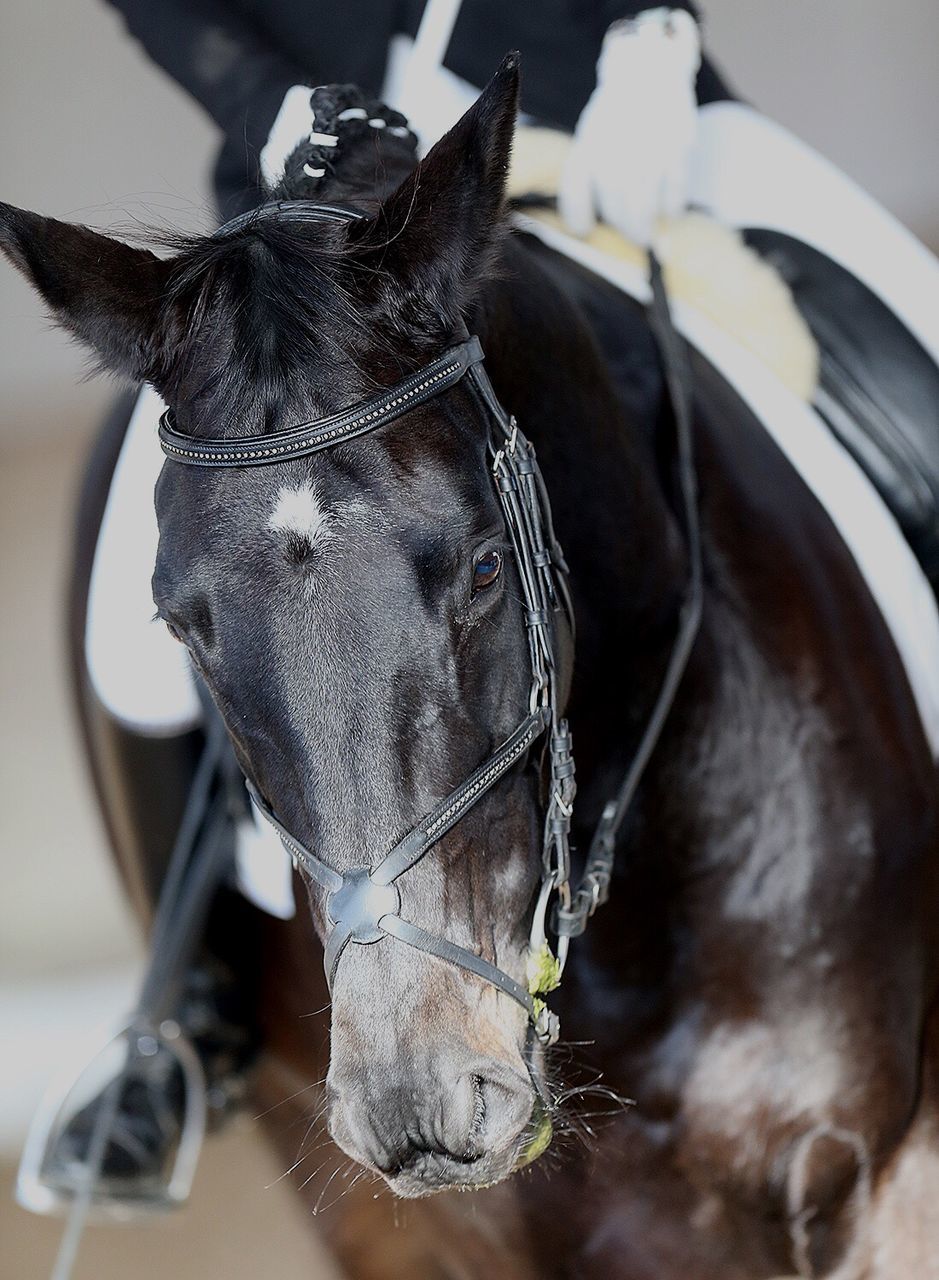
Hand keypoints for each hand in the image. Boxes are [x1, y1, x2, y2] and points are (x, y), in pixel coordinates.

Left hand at [559, 8, 700, 246]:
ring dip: (644, 230)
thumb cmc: (616, 113)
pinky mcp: (677, 149)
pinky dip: (672, 209)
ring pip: (643, 209)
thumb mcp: (589, 136)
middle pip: (615, 209)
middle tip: (631, 237)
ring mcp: (648, 151)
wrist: (649, 71)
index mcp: (589, 148)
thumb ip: (583, 175)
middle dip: (622, 229)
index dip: (578, 220)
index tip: (584, 231)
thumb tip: (583, 226)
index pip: (577, 195)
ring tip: (646, 238)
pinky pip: (674, 194)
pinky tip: (670, 212)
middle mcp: (616, 151)